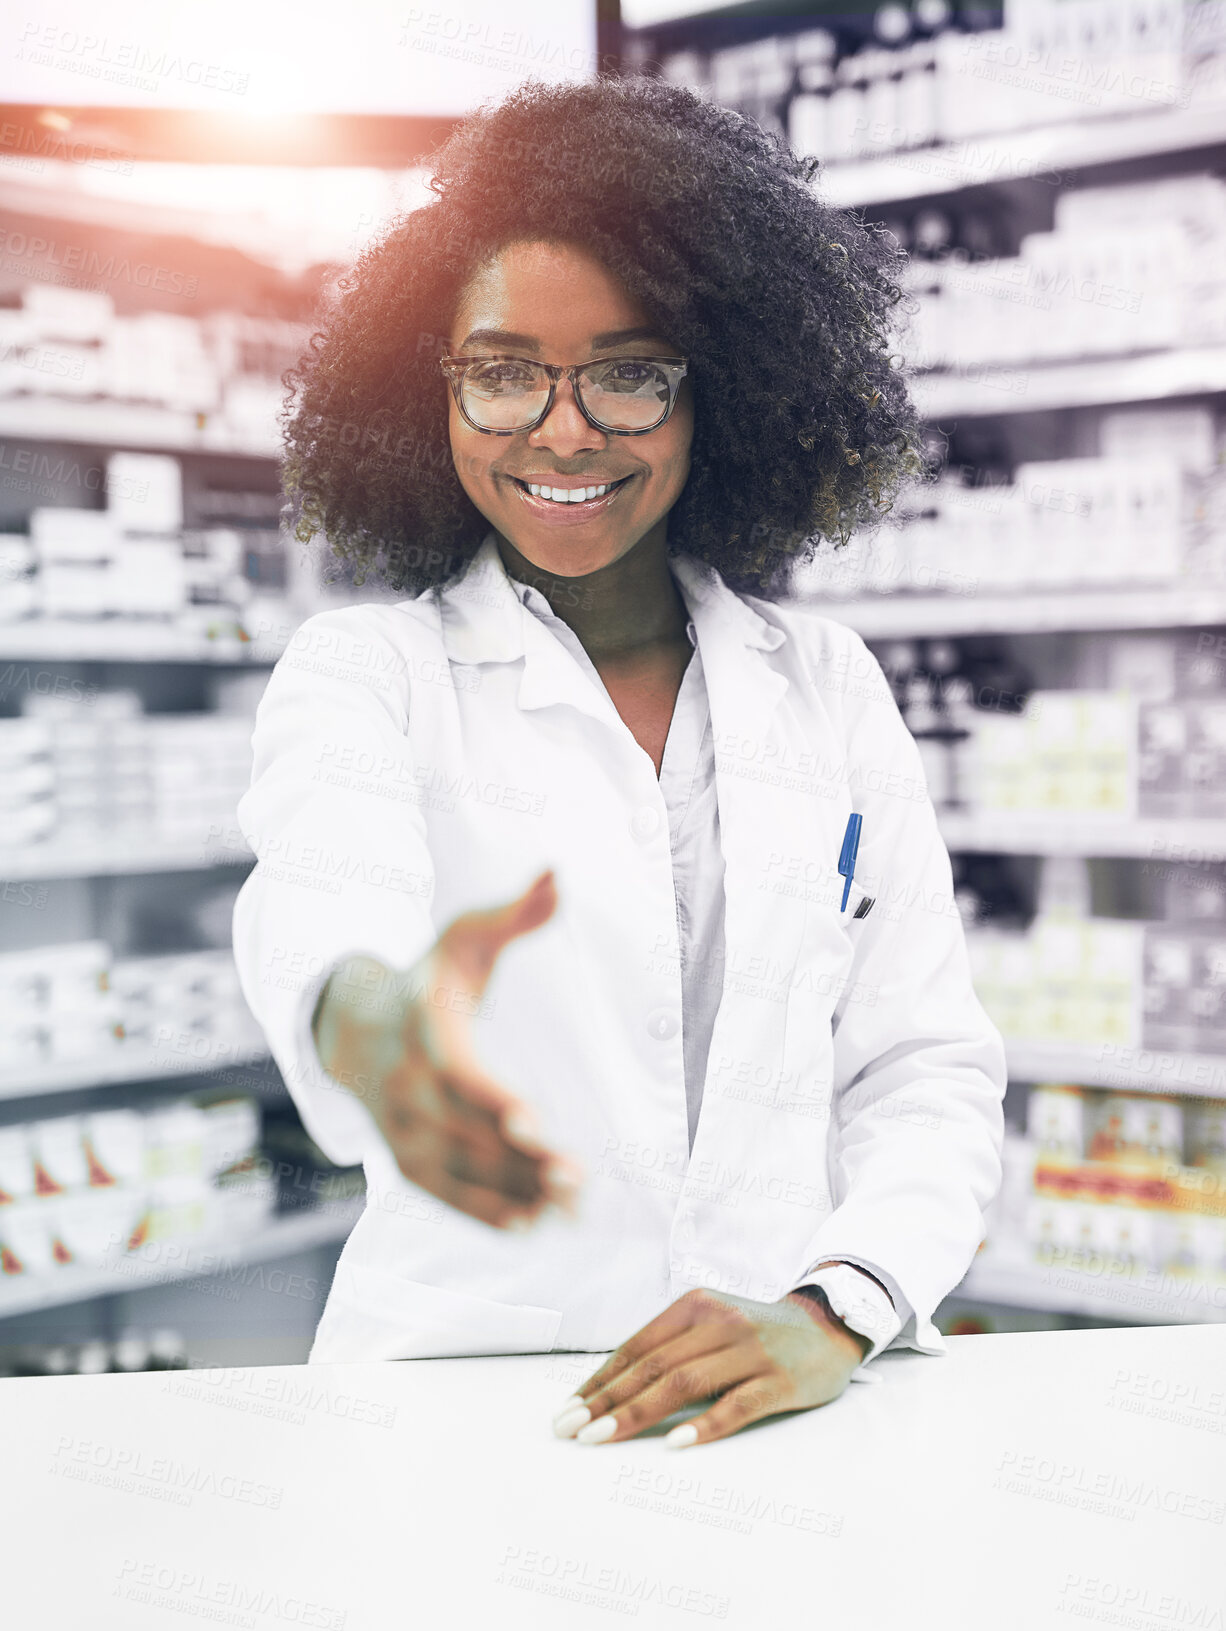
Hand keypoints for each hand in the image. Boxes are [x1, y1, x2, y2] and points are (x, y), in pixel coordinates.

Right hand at [312, 869, 581, 1229]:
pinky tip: (532, 1226)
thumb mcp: (464, 938)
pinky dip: (484, 1214)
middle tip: (578, 1178)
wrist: (354, 1025)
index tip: (537, 1124)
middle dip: (519, 1161)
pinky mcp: (404, 1159)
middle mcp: (403, 1084)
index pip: (458, 1073)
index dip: (494, 1101)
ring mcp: (399, 1127)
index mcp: (422, 1028)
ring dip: (511, 1195)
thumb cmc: (429, 979)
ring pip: (454, 1172)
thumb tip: (559, 873)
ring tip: (569, 1207)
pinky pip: (442, 1195)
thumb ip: (516, 914)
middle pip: (462, 1132)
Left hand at [552, 1286, 868, 1448]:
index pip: (637, 1348)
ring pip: (685, 1384)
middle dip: (607, 1400)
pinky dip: (704, 1426)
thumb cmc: (754, 1333)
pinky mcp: (779, 1380)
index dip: (600, 1380)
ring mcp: (751, 1350)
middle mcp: (720, 1322)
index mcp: (695, 1306)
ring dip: (638, 1414)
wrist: (826, 1327)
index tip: (568, 1410)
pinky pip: (737, 1405)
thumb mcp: (710, 1325)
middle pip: (654, 1366)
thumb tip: (610, 1389)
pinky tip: (676, 1445)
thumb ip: (671, 1347)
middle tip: (571, 1430)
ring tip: (602, 1437)